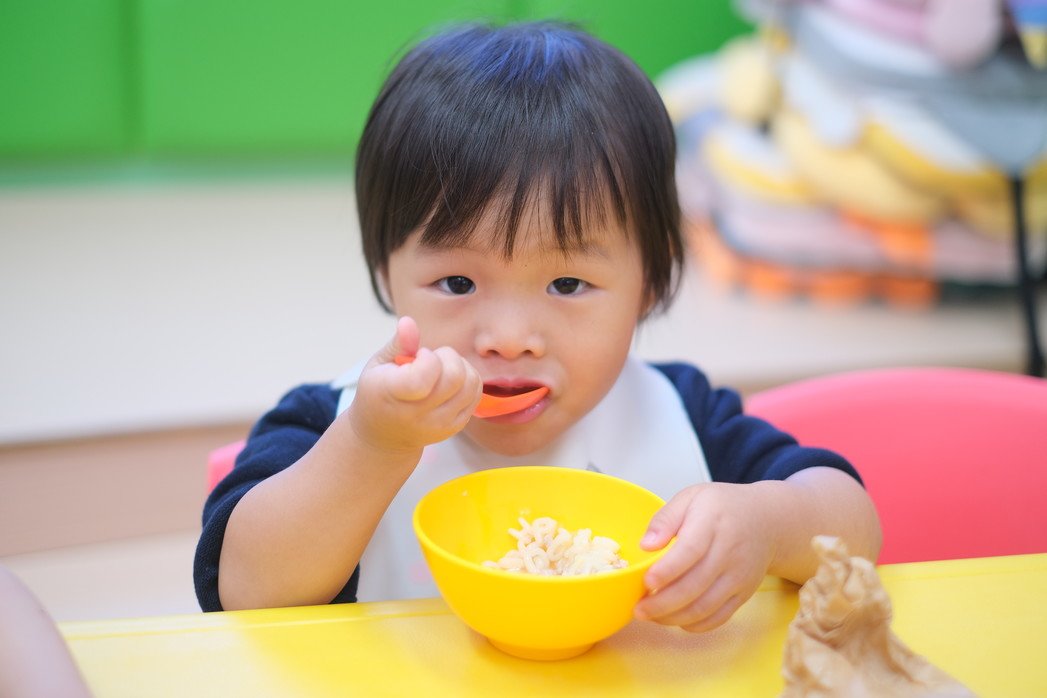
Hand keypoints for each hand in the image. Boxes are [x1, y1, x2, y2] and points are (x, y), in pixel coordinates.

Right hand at [349, 316, 481, 452]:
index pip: (423, 378)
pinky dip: (468, 380)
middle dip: (448, 356)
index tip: (417, 356)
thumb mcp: (378, 366)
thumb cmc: (378, 394)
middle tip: (432, 359)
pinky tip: (449, 381)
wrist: (384, 437)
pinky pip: (476, 394)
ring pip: (471, 384)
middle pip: (454, 377)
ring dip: (461, 366)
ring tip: (441, 369)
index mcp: (392, 396)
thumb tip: (409, 322)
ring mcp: (440, 424)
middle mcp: (418, 415)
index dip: (427, 358)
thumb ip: (397, 345)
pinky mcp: (456, 426)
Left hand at [633, 482, 775, 632]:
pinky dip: (696, 624)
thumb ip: (665, 519)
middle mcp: (729, 552)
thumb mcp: (691, 498)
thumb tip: (646, 545)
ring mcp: (739, 576)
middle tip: (639, 608)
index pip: (690, 551)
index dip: (667, 570)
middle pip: (695, 585)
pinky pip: (719, 616)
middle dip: (663, 603)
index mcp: (712, 523)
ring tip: (651, 616)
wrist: (766, 521)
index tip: (646, 582)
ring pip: (705, 606)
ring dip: (675, 617)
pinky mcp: (744, 593)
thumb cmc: (722, 508)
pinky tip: (676, 619)